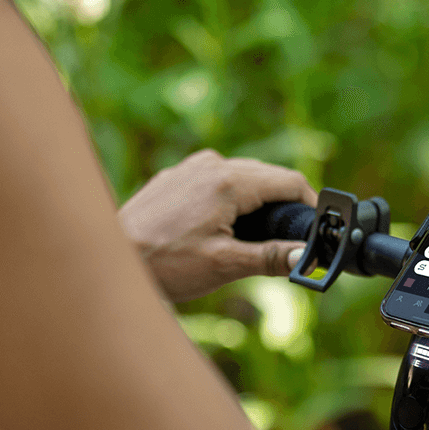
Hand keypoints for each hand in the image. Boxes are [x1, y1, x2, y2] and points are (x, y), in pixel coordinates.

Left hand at [118, 149, 317, 302]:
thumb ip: (271, 257)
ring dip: (259, 202)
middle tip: (293, 240)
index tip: (319, 228)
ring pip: (245, 177)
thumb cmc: (164, 263)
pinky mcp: (177, 176)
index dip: (312, 204)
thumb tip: (308, 258)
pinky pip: (219, 180)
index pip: (290, 181)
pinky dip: (233, 199)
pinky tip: (224, 229)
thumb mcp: (225, 265)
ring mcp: (192, 167)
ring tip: (256, 239)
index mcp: (229, 181)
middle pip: (269, 177)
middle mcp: (212, 164)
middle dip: (286, 206)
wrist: (109, 258)